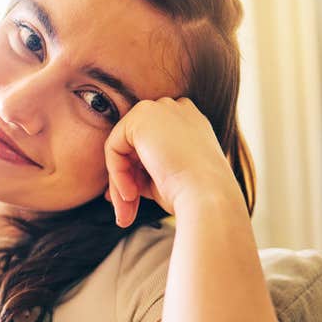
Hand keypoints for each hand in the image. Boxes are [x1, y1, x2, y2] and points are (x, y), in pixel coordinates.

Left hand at [103, 97, 246, 226]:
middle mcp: (177, 110)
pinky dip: (117, 174)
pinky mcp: (142, 114)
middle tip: (126, 213)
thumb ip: (144, 172)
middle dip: (126, 180)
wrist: (208, 196)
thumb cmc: (194, 195)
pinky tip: (131, 194)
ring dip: (120, 182)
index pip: (151, 146)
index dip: (138, 174)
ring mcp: (160, 108)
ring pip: (121, 148)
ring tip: (127, 211)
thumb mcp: (168, 180)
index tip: (133, 200)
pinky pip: (114, 147)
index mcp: (190, 124)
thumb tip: (114, 187)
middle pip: (134, 146)